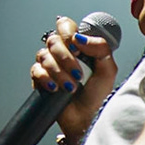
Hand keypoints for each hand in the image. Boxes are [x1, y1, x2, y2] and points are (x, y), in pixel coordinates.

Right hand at [35, 15, 121, 141]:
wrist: (87, 119)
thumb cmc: (98, 96)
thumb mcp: (108, 70)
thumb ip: (100, 48)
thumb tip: (80, 37)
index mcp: (78, 46)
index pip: (65, 25)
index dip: (68, 32)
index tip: (77, 47)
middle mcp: (63, 53)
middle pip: (53, 40)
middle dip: (66, 58)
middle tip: (78, 73)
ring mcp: (50, 65)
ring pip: (44, 55)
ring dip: (59, 72)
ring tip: (72, 87)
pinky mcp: (40, 78)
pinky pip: (36, 70)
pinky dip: (47, 79)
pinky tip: (56, 88)